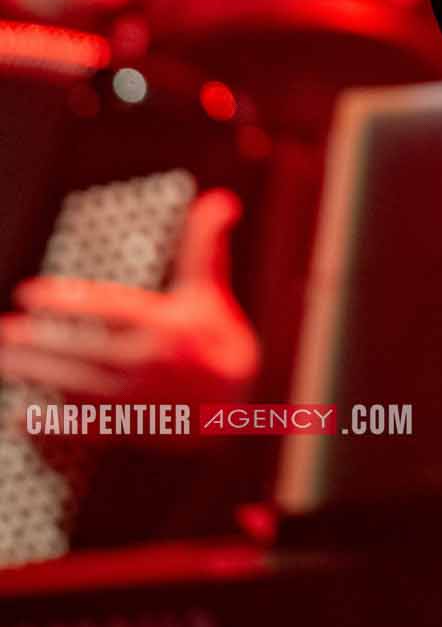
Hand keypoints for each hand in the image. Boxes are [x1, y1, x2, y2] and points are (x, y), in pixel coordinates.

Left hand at [0, 190, 259, 438]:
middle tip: (4, 330)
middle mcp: (148, 362)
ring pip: (77, 386)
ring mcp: (135, 397)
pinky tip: (20, 419)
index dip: (66, 300)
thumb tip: (220, 199)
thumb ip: (206, 245)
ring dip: (37, 374)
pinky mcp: (128, 424)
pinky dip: (51, 426)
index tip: (29, 292)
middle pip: (83, 351)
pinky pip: (83, 427)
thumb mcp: (211, 289)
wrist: (234, 401)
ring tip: (5, 361)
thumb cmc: (216, 336)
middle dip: (39, 341)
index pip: (107, 307)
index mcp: (165, 325)